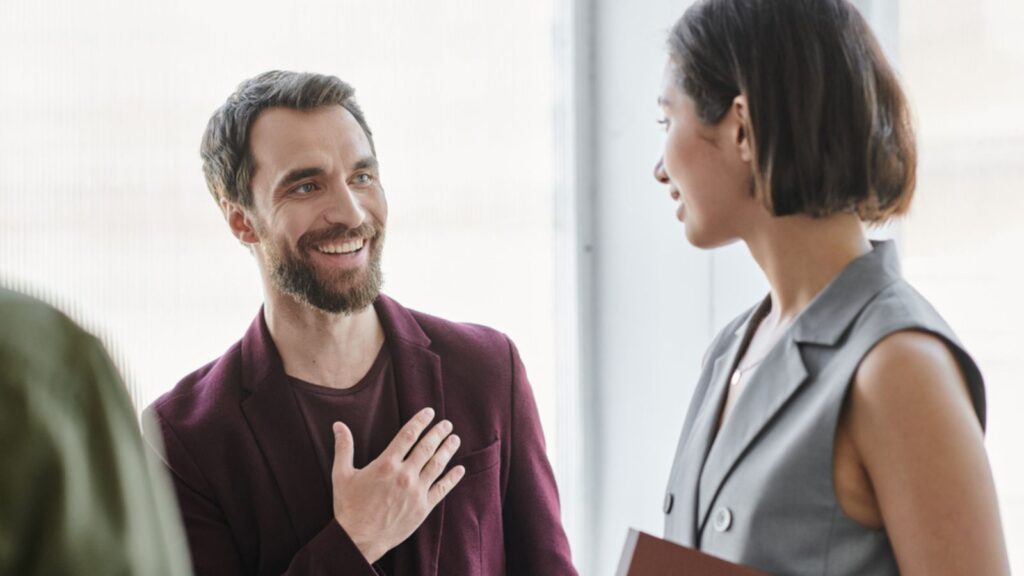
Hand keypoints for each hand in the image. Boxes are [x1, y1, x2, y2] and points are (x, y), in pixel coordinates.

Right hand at [331, 407, 464, 563]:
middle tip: (447, 424)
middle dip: (438, 433)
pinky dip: (452, 478)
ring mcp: (416, 492)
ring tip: (455, 439)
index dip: (420, 421)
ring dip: (447, 450)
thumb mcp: (341, 475)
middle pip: (426, 447)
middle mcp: (404, 475)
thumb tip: (338, 425)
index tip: (429, 412)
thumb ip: (343, 447)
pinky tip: (460, 469)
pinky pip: (441, 489)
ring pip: (437, 465)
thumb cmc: (349, 507)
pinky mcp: (423, 508)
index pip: (408, 435)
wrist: (358, 540)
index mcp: (386, 464)